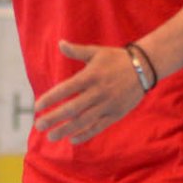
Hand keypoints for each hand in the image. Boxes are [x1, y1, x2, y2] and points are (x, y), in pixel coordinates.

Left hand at [32, 40, 146, 143]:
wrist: (145, 67)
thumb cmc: (116, 58)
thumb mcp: (96, 52)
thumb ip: (77, 51)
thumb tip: (59, 43)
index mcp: (91, 76)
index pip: (66, 89)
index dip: (50, 99)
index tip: (37, 107)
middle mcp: (98, 92)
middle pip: (72, 108)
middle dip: (54, 118)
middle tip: (39, 126)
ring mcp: (107, 105)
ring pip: (84, 121)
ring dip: (66, 130)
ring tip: (51, 136)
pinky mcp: (116, 114)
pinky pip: (98, 127)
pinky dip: (85, 134)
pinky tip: (72, 139)